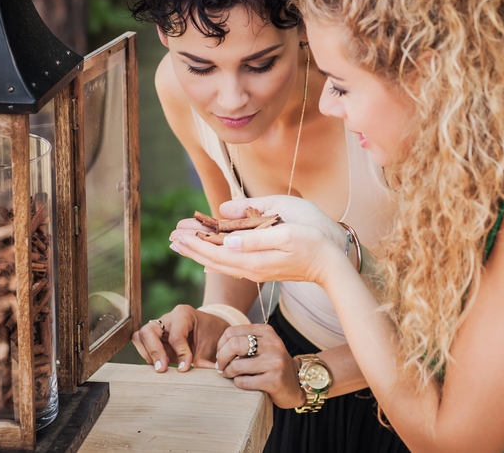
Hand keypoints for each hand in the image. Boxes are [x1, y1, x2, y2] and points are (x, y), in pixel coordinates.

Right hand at [130, 304, 229, 371]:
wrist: (212, 329)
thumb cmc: (212, 335)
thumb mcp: (211, 346)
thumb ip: (202, 360)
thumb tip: (196, 375)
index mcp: (183, 314)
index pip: (175, 336)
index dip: (180, 354)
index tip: (185, 368)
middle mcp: (167, 318)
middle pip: (148, 331)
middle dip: (154, 351)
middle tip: (163, 369)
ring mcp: (158, 327)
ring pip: (139, 337)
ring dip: (148, 354)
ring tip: (162, 367)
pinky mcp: (154, 338)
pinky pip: (142, 345)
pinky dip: (149, 356)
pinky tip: (161, 365)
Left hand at [170, 212, 351, 289]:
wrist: (333, 264)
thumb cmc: (314, 241)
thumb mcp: (287, 232)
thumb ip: (255, 236)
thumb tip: (227, 238)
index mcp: (253, 260)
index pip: (216, 252)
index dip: (195, 242)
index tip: (177, 232)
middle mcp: (251, 269)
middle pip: (213, 260)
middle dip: (191, 248)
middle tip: (171, 237)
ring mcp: (256, 271)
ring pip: (220, 263)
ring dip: (200, 253)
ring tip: (182, 244)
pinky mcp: (262, 269)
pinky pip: (231, 264)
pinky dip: (215, 257)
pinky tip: (209, 257)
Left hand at [217, 324, 306, 408]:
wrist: (295, 385)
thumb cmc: (271, 365)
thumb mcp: (262, 347)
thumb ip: (243, 342)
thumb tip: (217, 349)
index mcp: (267, 332)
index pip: (232, 332)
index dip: (220, 345)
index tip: (220, 355)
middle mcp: (273, 344)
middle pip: (233, 345)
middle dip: (221, 358)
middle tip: (220, 367)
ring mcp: (275, 362)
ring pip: (236, 365)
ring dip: (228, 373)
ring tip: (229, 375)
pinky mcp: (275, 380)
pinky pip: (244, 382)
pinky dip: (238, 383)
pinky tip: (242, 382)